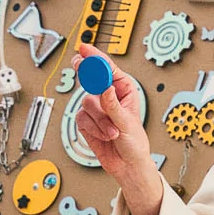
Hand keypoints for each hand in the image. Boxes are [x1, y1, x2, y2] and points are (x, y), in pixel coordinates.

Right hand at [72, 43, 164, 214]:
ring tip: (112, 131)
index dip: (95, 57)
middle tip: (78, 63)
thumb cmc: (134, 143)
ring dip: (99, 121)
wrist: (126, 165)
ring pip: (86, 103)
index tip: (85, 49)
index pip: (107, 69)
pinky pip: (81, 118)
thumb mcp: (127, 123)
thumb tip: (106, 89)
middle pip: (90, 79)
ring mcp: (96, 109)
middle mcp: (108, 96)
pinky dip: (92, 129)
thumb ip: (114, 106)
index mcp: (123, 90)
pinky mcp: (87, 121)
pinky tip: (103, 135)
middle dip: (86, 75)